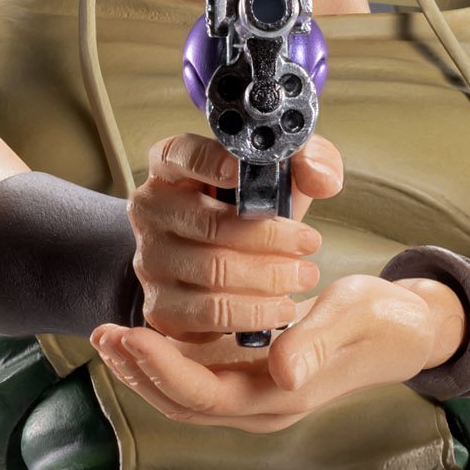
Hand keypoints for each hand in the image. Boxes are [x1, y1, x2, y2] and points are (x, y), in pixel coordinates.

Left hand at [92, 273, 456, 433]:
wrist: (406, 332)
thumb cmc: (381, 320)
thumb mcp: (355, 317)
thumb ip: (317, 342)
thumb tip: (281, 371)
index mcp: (282, 395)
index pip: (203, 394)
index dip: (160, 368)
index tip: (128, 332)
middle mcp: (262, 406)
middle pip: (183, 402)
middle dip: (138, 371)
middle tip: (101, 331)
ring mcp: (257, 398)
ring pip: (185, 396)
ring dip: (145, 370)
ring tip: (110, 335)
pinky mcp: (255, 381)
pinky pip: (198, 382)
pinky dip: (166, 363)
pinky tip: (146, 336)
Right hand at [124, 131, 339, 341]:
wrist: (223, 257)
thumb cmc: (250, 205)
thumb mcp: (280, 172)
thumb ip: (309, 159)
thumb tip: (320, 178)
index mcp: (170, 165)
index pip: (180, 155)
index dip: (211, 163)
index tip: (245, 172)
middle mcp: (151, 210)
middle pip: (208, 224)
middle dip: (269, 237)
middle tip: (310, 242)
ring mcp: (150, 259)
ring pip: (212, 271)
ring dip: (268, 277)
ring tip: (304, 275)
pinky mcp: (160, 305)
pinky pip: (208, 314)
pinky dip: (252, 313)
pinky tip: (280, 307)